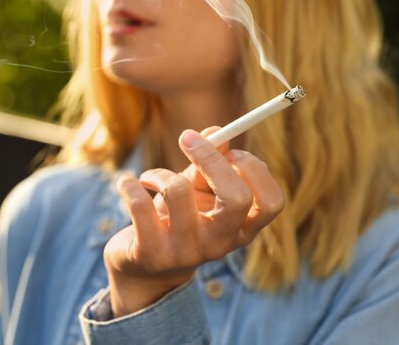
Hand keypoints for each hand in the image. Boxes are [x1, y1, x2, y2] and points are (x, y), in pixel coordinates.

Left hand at [103, 128, 284, 316]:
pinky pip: (140, 204)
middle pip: (237, 198)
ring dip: (160, 172)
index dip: (254, 169)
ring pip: (178, 191)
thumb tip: (216, 131)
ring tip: (150, 177)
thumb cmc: (178, 218)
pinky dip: (129, 185)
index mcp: (241, 229)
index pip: (271, 202)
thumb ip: (209, 161)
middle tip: (188, 140)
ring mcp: (187, 253)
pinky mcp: (151, 255)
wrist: (144, 267)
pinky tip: (127, 184)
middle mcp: (220, 244)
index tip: (231, 151)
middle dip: (212, 159)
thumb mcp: (197, 190)